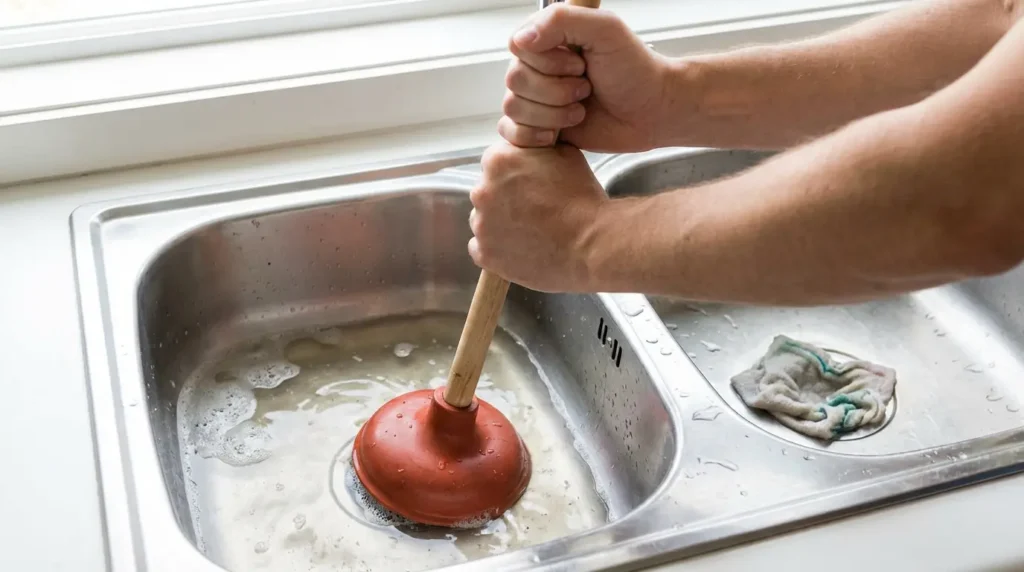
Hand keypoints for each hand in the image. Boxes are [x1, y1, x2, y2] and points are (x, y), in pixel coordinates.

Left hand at [468, 141, 609, 291]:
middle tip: (534, 209)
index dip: (516, 173)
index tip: (532, 184)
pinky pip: (482, 248)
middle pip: (488, 191)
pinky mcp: (485, 253)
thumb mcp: (564, 153)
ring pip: (484, 220)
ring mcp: (481, 224)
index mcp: (498, 160)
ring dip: (501, 223)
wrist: (591, 243)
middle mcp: (482, 190)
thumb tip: (531, 148)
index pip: (497, 161)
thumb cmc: (582, 198)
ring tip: (530, 231)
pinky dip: (497, 249)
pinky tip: (520, 248)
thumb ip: (537, 148)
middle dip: (506, 198)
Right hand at [500, 4, 679, 152]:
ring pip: (513, 108)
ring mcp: (537, 99)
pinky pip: (511, 132)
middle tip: (586, 89)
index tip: (579, 63)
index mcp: (550, 39)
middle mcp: (538, 67)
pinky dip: (534, 135)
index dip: (546, 61)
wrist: (652, 113)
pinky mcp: (539, 127)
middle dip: (555, 91)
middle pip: (515, 80)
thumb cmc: (636, 70)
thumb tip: (522, 39)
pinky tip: (559, 133)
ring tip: (580, 111)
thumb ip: (562, 19)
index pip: (518, 46)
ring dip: (552, 114)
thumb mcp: (606, 30)